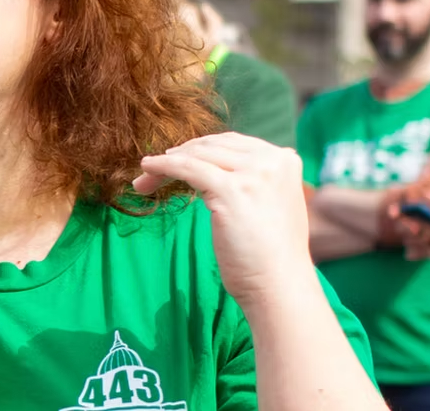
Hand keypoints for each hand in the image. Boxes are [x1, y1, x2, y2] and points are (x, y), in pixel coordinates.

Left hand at [135, 133, 314, 303]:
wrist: (280, 286)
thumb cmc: (271, 256)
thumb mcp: (272, 206)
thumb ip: (256, 184)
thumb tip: (223, 175)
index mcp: (284, 160)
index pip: (232, 143)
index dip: (199, 150)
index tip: (177, 160)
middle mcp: (272, 160)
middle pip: (212, 146)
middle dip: (180, 155)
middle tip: (152, 170)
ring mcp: (253, 174)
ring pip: (196, 156)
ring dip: (165, 164)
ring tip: (144, 178)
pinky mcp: (230, 191)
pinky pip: (186, 168)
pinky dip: (162, 167)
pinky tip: (146, 169)